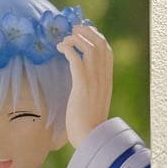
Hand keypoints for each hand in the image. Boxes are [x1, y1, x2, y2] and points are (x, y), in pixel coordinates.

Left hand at [56, 24, 112, 148]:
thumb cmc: (88, 125)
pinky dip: (67, 47)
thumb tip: (83, 87)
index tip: (84, 34)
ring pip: (89, 46)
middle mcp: (103, 76)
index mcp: (107, 80)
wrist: (90, 137)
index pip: (107, 50)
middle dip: (86, 32)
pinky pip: (76, 57)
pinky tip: (59, 48)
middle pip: (100, 43)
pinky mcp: (82, 84)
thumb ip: (92, 91)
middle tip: (73, 30)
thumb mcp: (93, 104)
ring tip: (65, 39)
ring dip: (76, 38)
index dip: (96, 38)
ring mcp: (94, 79)